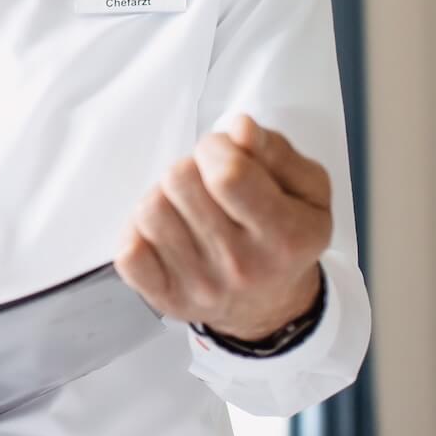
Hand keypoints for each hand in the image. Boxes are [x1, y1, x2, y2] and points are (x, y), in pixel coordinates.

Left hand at [116, 115, 329, 342]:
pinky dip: (138, 234)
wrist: (272, 306)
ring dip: (163, 198)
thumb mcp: (307, 190)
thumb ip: (275, 151)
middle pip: (179, 182)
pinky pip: (128, 252)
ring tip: (186, 208)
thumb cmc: (286, 239)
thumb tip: (239, 129)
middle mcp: (242, 266)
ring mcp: (200, 286)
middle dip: (189, 168)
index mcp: (284, 235)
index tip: (220, 152)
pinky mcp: (166, 299)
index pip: (228, 175)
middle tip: (205, 184)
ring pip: (149, 210)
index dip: (215, 148)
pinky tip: (166, 235)